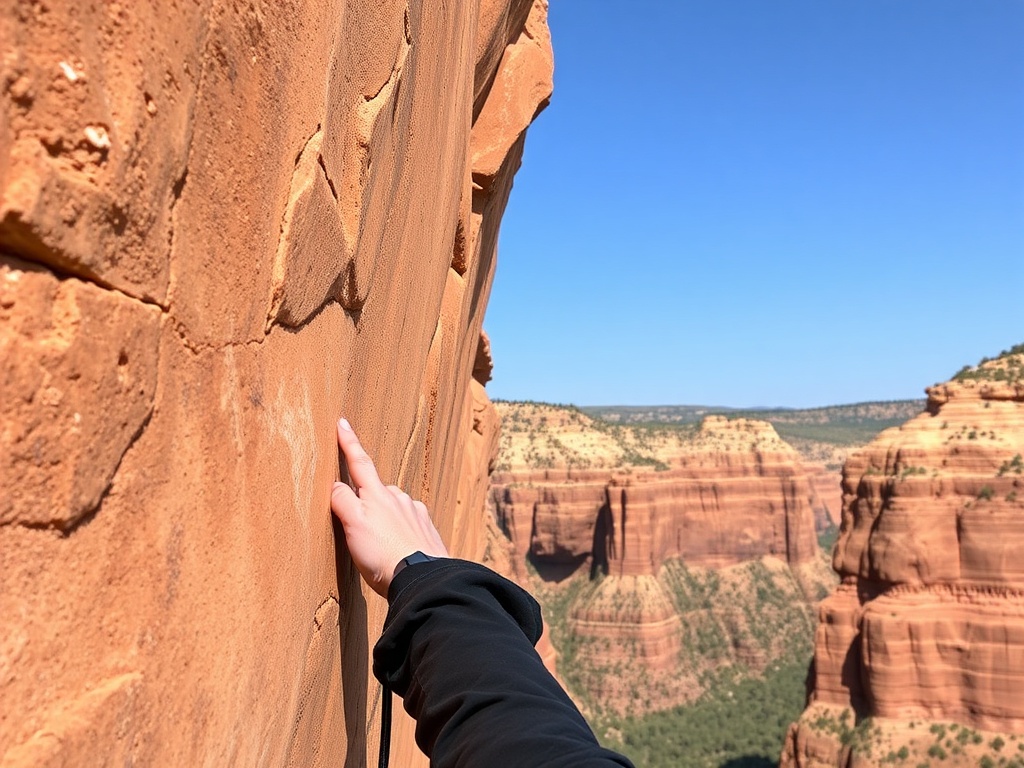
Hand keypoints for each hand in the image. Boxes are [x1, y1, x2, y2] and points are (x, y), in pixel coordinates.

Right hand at [330, 418, 448, 596]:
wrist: (422, 578)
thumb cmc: (383, 554)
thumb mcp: (353, 526)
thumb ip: (343, 501)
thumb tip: (335, 484)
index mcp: (377, 495)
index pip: (359, 463)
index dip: (349, 443)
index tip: (343, 423)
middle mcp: (399, 499)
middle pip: (377, 488)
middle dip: (367, 494)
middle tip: (358, 513)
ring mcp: (415, 514)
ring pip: (395, 506)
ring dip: (386, 514)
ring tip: (379, 539)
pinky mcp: (427, 531)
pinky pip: (410, 523)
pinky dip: (402, 530)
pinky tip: (399, 544)